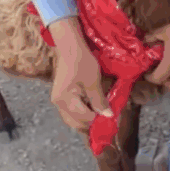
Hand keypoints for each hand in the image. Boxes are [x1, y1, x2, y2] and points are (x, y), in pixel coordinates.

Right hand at [48, 17, 112, 131]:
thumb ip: (99, 101)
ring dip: (86, 120)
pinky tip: (92, 109)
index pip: (84, 118)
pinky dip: (81, 113)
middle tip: (106, 121)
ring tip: (100, 116)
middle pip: (76, 123)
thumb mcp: (93, 81)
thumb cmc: (81, 61)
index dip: (98, 121)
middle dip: (91, 124)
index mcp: (65, 100)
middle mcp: (58, 103)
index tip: (111, 119)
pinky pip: (71, 111)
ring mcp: (58, 100)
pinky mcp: (61, 96)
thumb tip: (108, 116)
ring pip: (72, 119)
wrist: (70, 46)